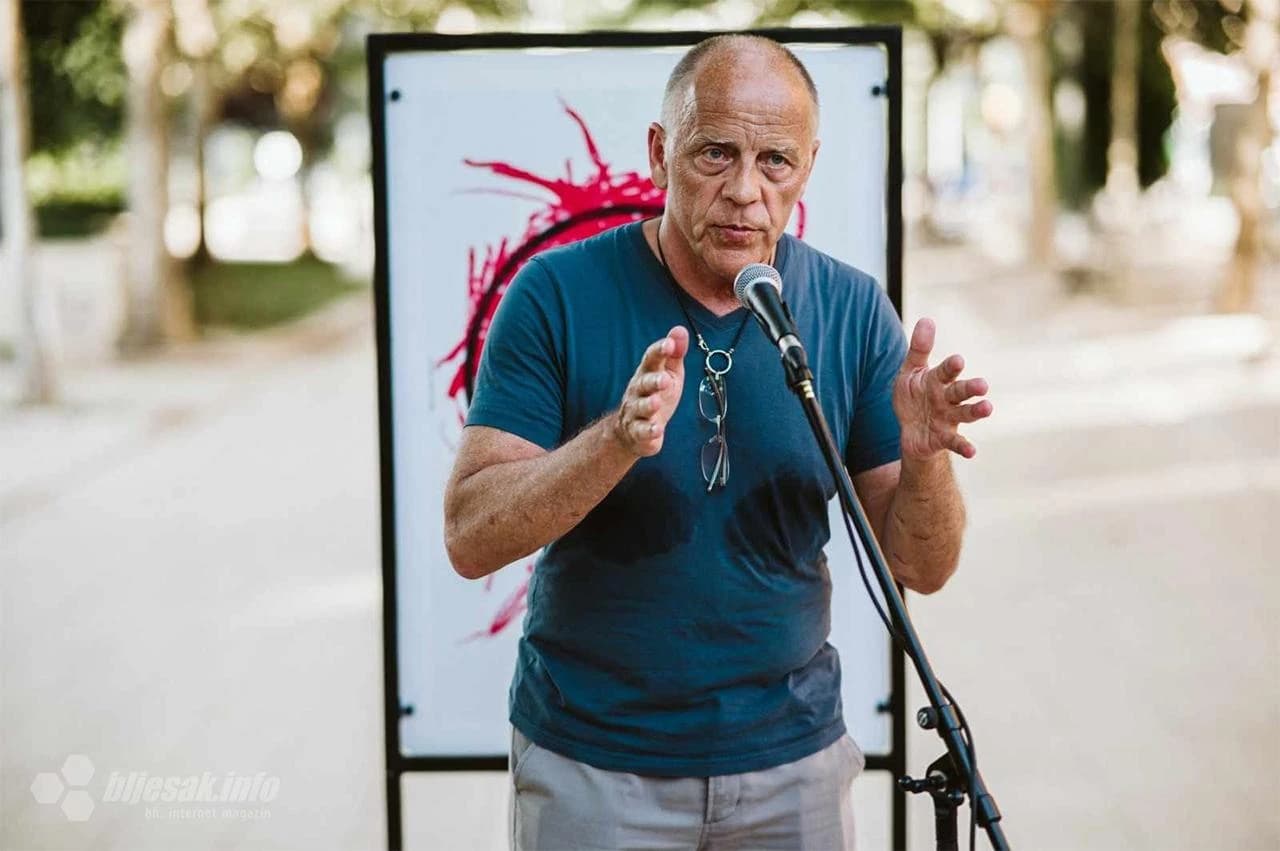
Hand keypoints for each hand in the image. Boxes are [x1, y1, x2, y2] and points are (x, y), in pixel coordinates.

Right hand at [614, 326, 688, 456]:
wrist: (631, 430)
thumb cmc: (655, 394)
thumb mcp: (668, 372)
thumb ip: (674, 353)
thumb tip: (680, 330)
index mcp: (648, 373)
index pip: (651, 359)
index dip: (659, 351)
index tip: (670, 344)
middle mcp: (638, 391)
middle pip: (643, 383)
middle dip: (653, 380)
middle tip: (665, 379)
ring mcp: (636, 412)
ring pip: (640, 408)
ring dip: (648, 405)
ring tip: (656, 403)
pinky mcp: (638, 433)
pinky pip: (642, 432)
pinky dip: (649, 432)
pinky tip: (657, 430)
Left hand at [893, 318, 992, 460]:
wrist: (910, 429)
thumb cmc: (913, 396)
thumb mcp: (910, 372)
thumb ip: (919, 349)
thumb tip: (927, 319)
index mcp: (938, 380)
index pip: (945, 371)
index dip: (951, 367)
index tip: (958, 361)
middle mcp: (947, 398)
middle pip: (961, 391)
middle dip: (971, 388)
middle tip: (982, 385)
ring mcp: (948, 419)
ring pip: (965, 414)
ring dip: (976, 411)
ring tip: (988, 408)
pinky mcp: (944, 438)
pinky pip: (956, 442)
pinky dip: (965, 447)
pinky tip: (972, 452)